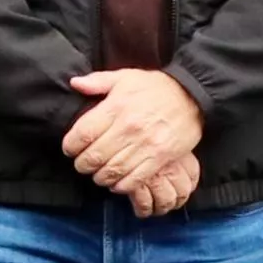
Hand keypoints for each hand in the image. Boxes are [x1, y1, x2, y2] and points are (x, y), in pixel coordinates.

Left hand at [59, 68, 204, 212]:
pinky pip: (134, 180)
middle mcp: (128, 128)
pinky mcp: (160, 158)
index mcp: (116, 108)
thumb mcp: (125, 77)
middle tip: (82, 164)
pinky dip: (121, 186)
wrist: (193, 95)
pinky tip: (117, 182)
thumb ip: (98, 81)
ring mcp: (145, 145)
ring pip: (112, 172)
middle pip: (94, 157)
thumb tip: (74, 84)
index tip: (70, 149)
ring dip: (100, 177)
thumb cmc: (156, 87)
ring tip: (98, 174)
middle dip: (82, 165)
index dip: (70, 146)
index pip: (83, 134)